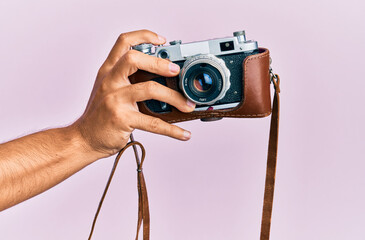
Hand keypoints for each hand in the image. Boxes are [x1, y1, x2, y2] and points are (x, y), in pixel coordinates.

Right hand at [73, 30, 195, 157]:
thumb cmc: (101, 115)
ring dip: (174, 97)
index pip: (123, 43)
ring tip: (187, 105)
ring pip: (149, 89)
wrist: (85, 138)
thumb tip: (164, 79)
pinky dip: (172, 129)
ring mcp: (115, 100)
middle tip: (176, 71)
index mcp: (108, 71)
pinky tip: (184, 133)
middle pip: (133, 58)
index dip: (144, 36)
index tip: (162, 40)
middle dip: (159, 62)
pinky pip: (153, 123)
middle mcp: (110, 81)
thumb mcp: (109, 90)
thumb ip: (129, 80)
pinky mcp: (122, 119)